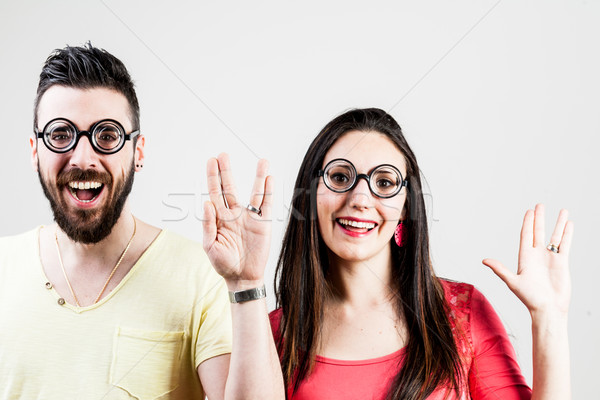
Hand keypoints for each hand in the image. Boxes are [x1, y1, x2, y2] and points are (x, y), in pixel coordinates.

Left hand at [202, 153, 272, 289]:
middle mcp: (234, 214)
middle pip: (230, 187)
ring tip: (262, 161)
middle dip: (227, 171)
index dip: (213, 177)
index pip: (215, 192)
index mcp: (219, 218)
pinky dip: (269, 192)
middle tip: (223, 154)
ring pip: (254, 193)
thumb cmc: (223, 264)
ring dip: (258, 177)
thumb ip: (209, 225)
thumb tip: (207, 204)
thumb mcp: (210, 246)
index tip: (211, 161)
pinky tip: (270, 179)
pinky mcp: (263, 224)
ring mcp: (249, 218)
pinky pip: (267, 205)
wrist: (242, 277)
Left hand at [482, 204, 573, 316]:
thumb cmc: (530, 299)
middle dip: (539, 218)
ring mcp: (550, 258)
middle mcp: (537, 255)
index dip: (527, 223)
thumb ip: (500, 269)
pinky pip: (565, 245)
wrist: (548, 310)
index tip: (529, 211)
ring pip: (555, 236)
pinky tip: (570, 224)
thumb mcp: (513, 282)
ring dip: (558, 223)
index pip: (526, 235)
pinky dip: (567, 234)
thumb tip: (484, 260)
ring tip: (562, 210)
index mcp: (525, 258)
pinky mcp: (562, 263)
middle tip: (540, 204)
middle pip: (538, 232)